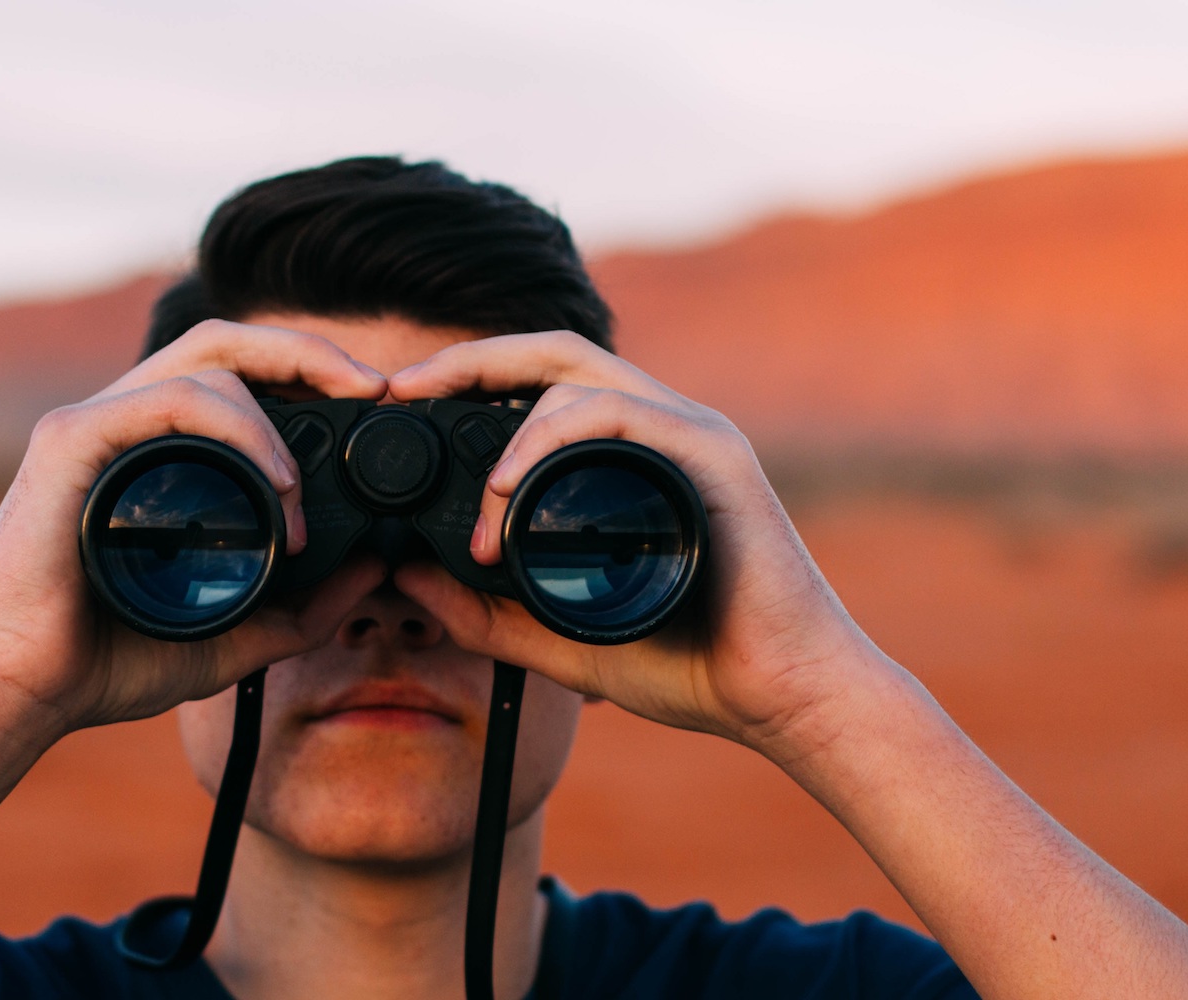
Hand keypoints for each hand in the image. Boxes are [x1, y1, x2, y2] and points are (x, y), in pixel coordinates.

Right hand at [0, 320, 389, 738]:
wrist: (18, 696)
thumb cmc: (103, 662)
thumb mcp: (232, 637)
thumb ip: (302, 609)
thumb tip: (376, 568)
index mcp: (153, 451)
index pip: (235, 375)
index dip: (305, 372)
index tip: (372, 404)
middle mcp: (122, 422)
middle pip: (224, 341)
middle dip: (306, 351)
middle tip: (372, 386)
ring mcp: (91, 424)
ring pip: (205, 364)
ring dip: (274, 417)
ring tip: (299, 492)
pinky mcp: (69, 441)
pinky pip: (167, 399)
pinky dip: (235, 427)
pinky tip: (272, 480)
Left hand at [388, 331, 888, 760]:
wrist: (785, 697)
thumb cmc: (694, 666)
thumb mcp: (559, 641)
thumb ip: (486, 613)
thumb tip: (406, 578)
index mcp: (629, 456)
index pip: (540, 385)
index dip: (470, 379)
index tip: (402, 402)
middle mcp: (661, 428)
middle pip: (553, 354)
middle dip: (470, 359)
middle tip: (403, 388)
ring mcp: (690, 433)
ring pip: (578, 376)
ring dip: (508, 425)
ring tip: (477, 500)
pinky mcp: (712, 455)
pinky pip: (620, 414)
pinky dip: (553, 438)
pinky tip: (511, 487)